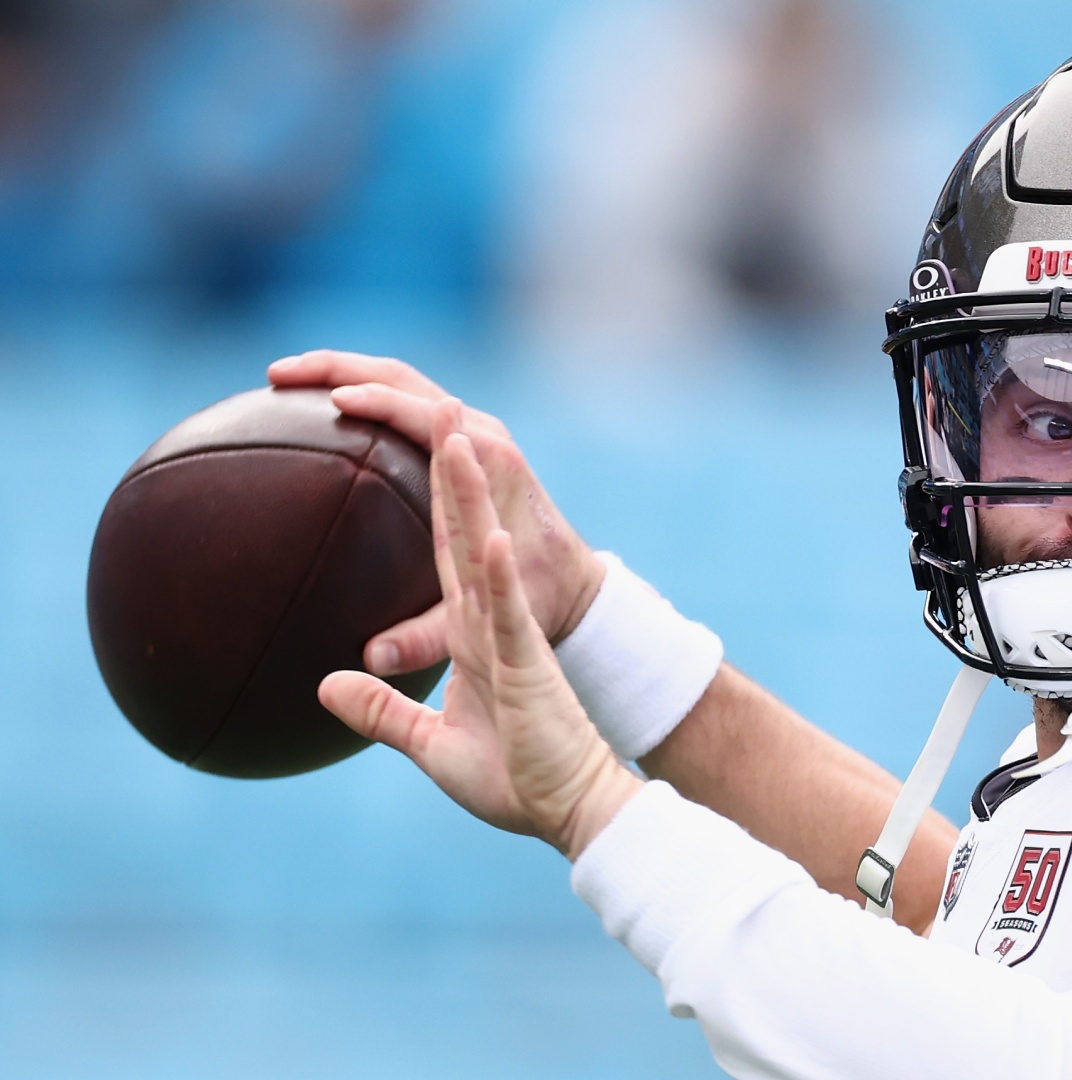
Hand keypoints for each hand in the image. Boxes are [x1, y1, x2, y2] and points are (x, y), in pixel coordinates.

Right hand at [268, 350, 605, 674]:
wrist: (577, 586)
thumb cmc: (536, 600)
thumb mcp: (486, 621)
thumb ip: (427, 639)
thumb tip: (370, 658)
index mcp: (490, 464)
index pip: (423, 413)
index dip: (375, 401)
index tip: (327, 400)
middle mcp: (485, 437)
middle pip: (402, 380)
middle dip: (337, 369)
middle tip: (277, 374)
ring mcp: (478, 433)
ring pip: (403, 381)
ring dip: (344, 371)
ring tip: (285, 379)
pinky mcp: (471, 441)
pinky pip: (408, 399)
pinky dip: (364, 390)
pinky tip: (322, 403)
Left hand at [319, 401, 638, 859]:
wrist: (576, 802)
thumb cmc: (519, 779)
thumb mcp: (433, 743)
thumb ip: (381, 711)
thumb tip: (325, 687)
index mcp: (475, 628)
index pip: (441, 547)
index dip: (427, 494)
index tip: (407, 446)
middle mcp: (492, 615)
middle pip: (462, 523)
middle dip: (447, 461)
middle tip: (426, 403)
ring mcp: (511, 630)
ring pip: (485, 545)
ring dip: (470, 487)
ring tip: (453, 428)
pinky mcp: (528, 659)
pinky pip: (507, 605)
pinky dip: (495, 567)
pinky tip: (485, 532)